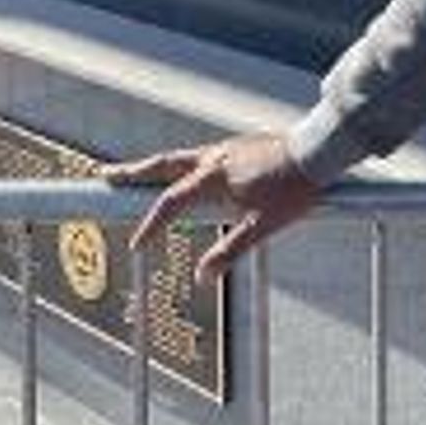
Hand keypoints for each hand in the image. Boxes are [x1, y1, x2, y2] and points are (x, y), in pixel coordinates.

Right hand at [102, 132, 321, 282]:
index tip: (135, 245)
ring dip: (157, 166)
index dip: (150, 226)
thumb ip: (230, 252)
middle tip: (105, 176)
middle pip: (163, 164)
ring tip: (140, 175)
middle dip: (132, 172)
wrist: (320, 151)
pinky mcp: (239, 147)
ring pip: (182, 157)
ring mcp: (226, 149)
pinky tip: (190, 175)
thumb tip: (203, 277)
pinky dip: (184, 165)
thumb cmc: (294, 188)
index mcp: (214, 175)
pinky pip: (202, 156)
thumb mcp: (263, 227)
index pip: (170, 202)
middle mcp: (214, 157)